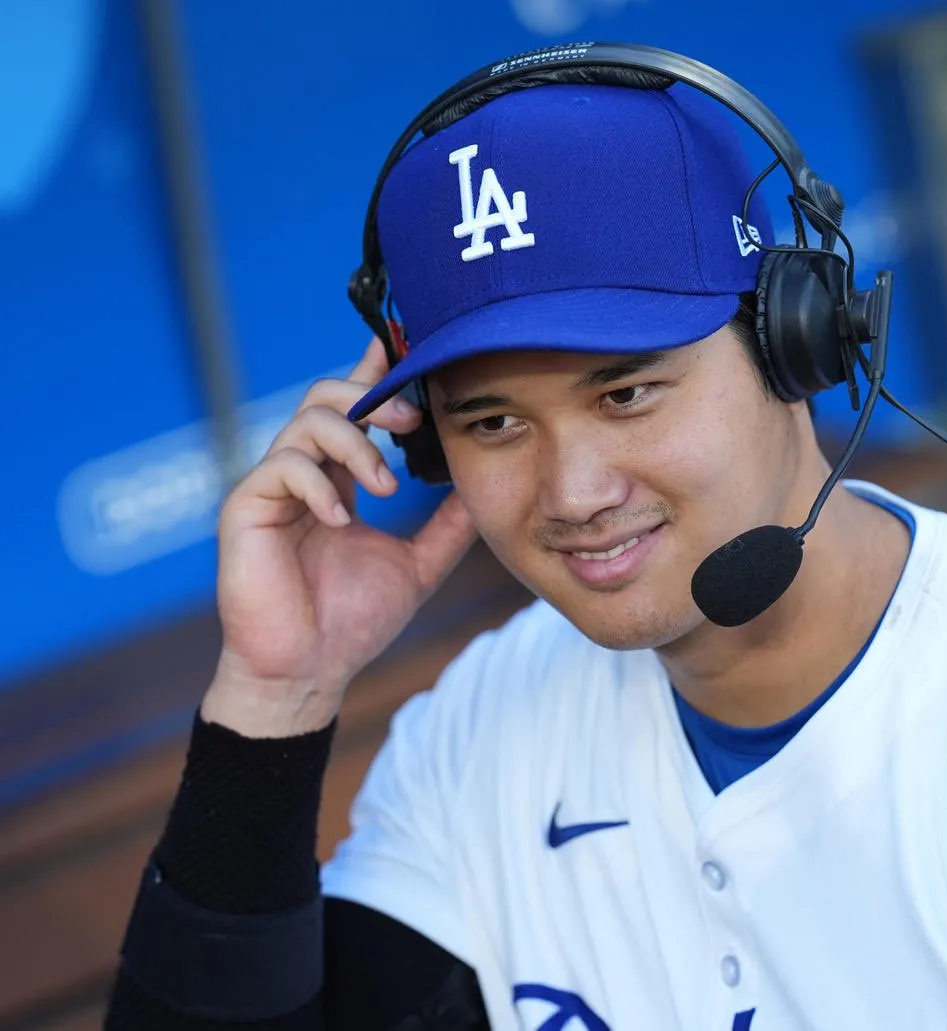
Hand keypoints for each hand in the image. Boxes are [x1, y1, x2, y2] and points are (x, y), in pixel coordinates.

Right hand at [202, 339, 477, 736]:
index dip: (377, 373)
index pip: (356, 409)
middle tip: (411, 424)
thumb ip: (448, 526)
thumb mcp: (419, 564)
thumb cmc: (354, 620)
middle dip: (373, 399)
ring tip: (386, 488)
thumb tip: (485, 486)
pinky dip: (320, 486)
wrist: (310, 671)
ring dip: (356, 445)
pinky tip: (342, 519)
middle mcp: (306, 473)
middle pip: (328, 396)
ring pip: (308, 421)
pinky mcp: (246, 508)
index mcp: (341, 478)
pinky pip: (282, 468)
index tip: (407, 347)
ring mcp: (273, 488)